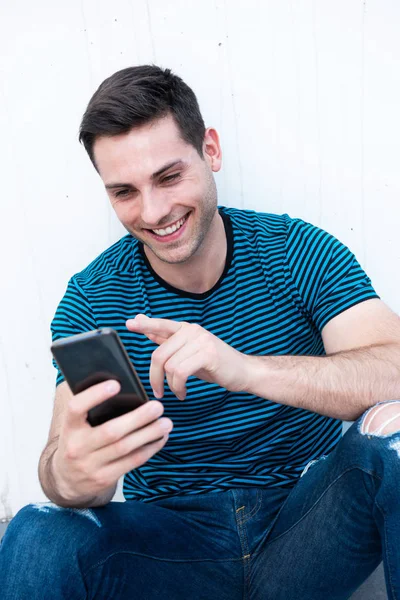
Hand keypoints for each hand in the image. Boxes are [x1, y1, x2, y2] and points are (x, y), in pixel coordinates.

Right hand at [53, 380, 172, 502]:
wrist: (66, 479)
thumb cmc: (79, 441)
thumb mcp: (76, 426)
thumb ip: (92, 409)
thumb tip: (124, 388)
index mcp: (69, 428)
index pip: (76, 408)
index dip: (95, 395)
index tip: (116, 384)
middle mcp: (76, 447)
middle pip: (110, 432)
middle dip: (138, 418)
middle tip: (157, 406)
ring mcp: (90, 466)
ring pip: (125, 448)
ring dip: (149, 434)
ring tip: (166, 423)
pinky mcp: (104, 479)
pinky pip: (131, 462)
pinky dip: (149, 449)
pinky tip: (160, 438)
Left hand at [126, 314, 249, 399]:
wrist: (243, 372)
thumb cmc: (214, 364)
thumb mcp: (189, 352)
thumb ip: (168, 341)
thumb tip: (147, 330)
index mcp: (186, 329)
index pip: (161, 324)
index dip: (145, 325)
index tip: (130, 323)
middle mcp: (192, 330)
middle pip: (159, 354)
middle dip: (155, 376)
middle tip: (158, 391)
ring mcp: (200, 340)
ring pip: (169, 366)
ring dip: (170, 385)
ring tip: (178, 392)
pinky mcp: (208, 354)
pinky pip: (180, 373)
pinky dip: (178, 387)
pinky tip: (183, 393)